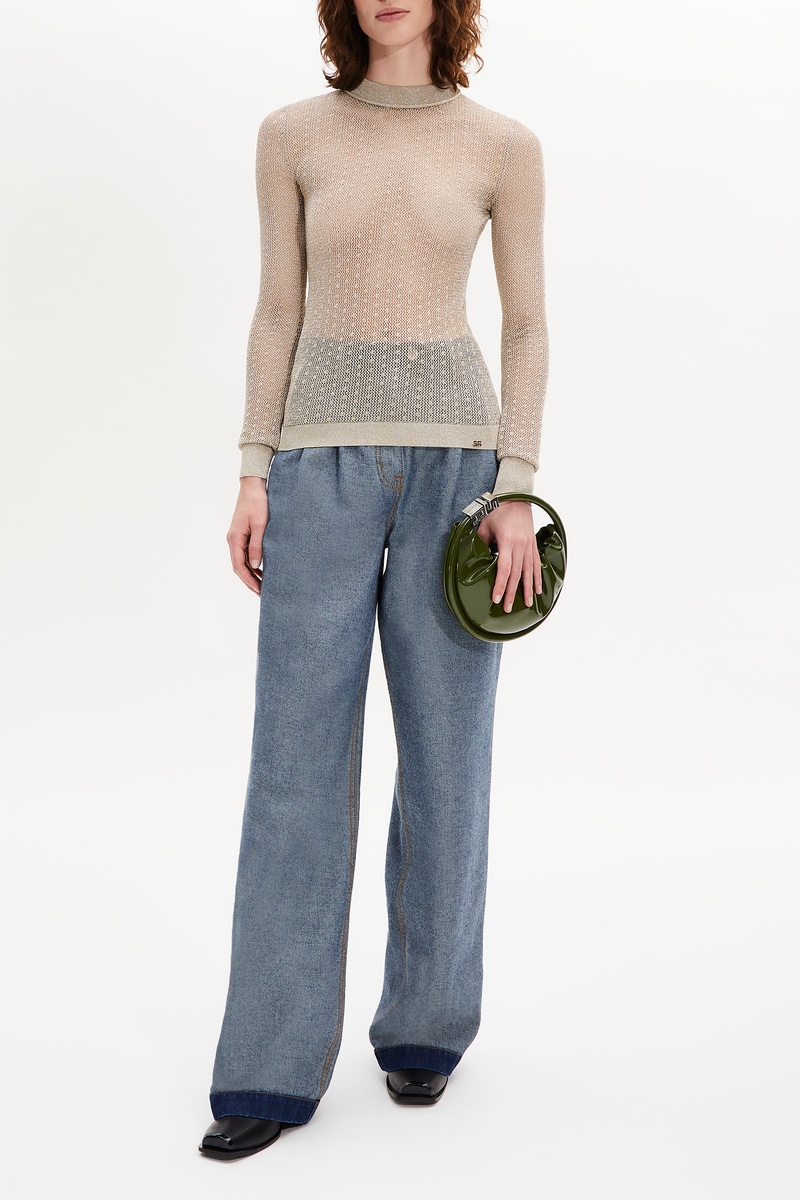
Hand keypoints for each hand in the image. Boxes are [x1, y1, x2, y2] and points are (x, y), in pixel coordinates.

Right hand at [228, 476, 268, 594]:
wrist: (254, 485)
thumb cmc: (258, 502)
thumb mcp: (260, 525)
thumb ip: (257, 546)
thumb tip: (255, 566)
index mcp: (234, 538)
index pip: (239, 566)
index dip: (248, 581)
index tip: (259, 591)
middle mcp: (233, 540)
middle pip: (239, 567)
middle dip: (250, 582)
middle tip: (263, 594)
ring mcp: (237, 537)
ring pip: (242, 561)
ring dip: (252, 574)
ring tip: (264, 586)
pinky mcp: (243, 534)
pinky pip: (246, 554)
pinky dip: (253, 564)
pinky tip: (263, 571)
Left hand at [475, 500, 541, 611]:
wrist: (516, 497)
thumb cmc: (498, 511)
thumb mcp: (485, 526)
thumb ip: (482, 543)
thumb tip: (477, 558)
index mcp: (508, 542)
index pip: (504, 569)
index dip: (500, 585)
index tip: (497, 598)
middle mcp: (520, 546)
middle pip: (516, 574)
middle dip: (512, 592)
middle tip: (508, 608)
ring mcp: (529, 546)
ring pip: (529, 571)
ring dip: (527, 589)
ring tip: (528, 604)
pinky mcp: (533, 544)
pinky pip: (536, 564)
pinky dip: (538, 577)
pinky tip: (538, 589)